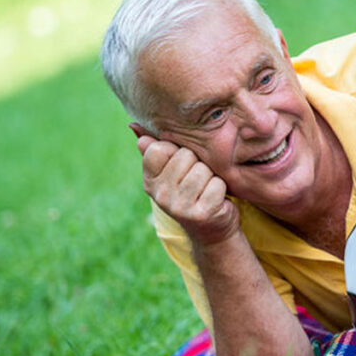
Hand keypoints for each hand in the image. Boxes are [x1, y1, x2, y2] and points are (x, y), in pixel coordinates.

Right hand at [132, 123, 239, 245]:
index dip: (177, 151)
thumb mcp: (172, 171)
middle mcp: (160, 195)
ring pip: (202, 169)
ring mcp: (179, 206)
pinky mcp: (201, 214)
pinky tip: (215, 199)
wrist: (211, 229)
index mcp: (150, 181)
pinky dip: (221, 189)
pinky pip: (217, 184)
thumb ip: (156, 149)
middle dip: (197, 163)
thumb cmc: (192, 191)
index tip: (182, 165)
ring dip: (211, 176)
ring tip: (206, 189)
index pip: (160, 148)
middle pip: (186, 155)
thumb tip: (134, 125)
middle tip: (197, 180)